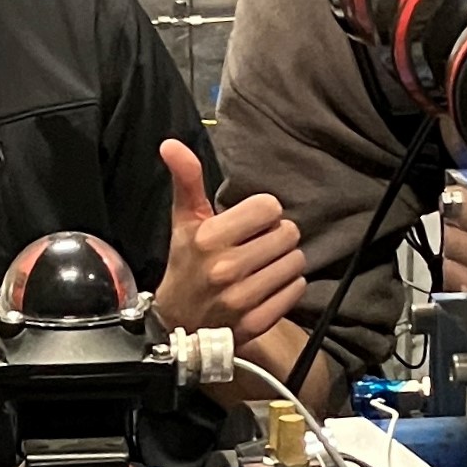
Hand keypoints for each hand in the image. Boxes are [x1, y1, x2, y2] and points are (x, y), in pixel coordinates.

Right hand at [155, 142, 307, 339]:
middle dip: (276, 236)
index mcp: (209, 237)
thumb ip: (186, 179)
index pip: (269, 207)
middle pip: (288, 233)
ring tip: (262, 266)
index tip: (248, 224)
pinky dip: (287, 286)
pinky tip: (266, 287)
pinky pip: (296, 289)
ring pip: (296, 261)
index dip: (263, 213)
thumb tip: (170, 142)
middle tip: (257, 246)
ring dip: (284, 261)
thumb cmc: (186, 263)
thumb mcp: (184, 220)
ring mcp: (243, 298)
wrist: (179, 323)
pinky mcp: (258, 322)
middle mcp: (226, 268)